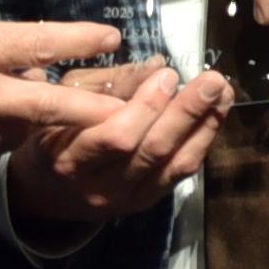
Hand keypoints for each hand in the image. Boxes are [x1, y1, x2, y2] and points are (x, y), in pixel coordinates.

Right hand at [0, 0, 122, 173]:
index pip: (40, 44)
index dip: (82, 39)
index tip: (113, 37)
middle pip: (51, 107)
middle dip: (94, 108)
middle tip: (129, 108)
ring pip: (23, 131)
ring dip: (44, 121)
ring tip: (65, 110)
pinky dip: (8, 137)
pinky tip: (13, 127)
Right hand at [6, 59, 234, 237]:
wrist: (45, 192)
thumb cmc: (51, 134)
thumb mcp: (66, 101)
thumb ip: (110, 85)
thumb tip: (156, 66)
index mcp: (69, 158)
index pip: (114, 136)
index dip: (145, 106)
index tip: (166, 73)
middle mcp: (98, 186)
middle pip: (150, 150)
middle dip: (185, 112)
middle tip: (211, 80)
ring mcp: (124, 199)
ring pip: (172, 164)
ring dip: (202, 126)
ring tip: (223, 93)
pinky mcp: (144, 203)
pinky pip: (179, 175)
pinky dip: (201, 143)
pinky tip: (214, 116)